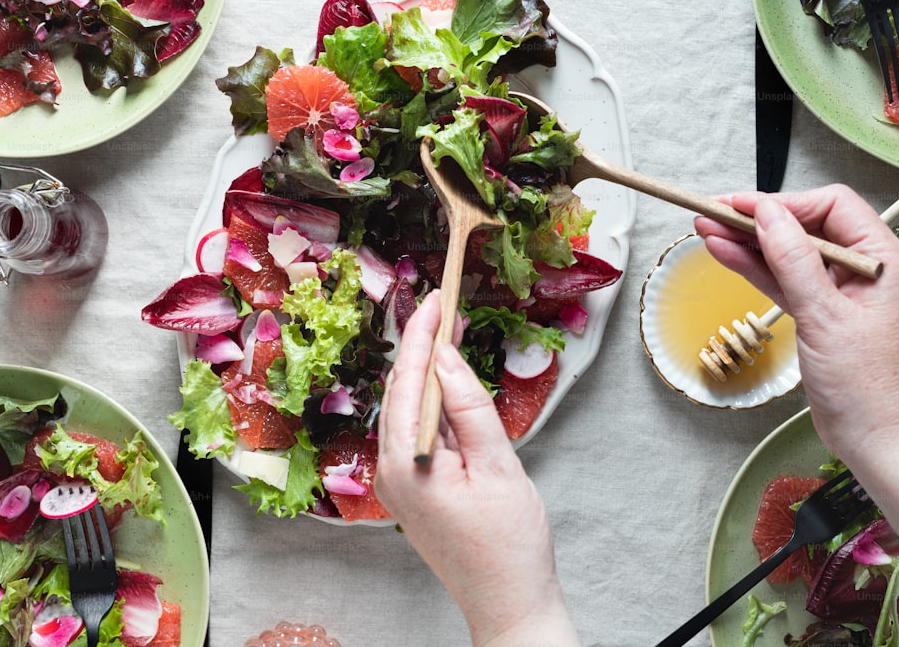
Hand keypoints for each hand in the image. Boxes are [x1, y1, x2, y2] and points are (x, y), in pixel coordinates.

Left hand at [375, 291, 579, 646]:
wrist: (508, 602)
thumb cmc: (509, 543)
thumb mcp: (497, 465)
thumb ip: (468, 406)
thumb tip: (447, 357)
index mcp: (405, 463)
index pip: (408, 381)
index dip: (420, 334)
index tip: (434, 297)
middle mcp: (389, 471)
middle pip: (399, 391)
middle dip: (419, 346)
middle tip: (442, 306)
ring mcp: (397, 482)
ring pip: (405, 410)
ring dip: (425, 372)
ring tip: (445, 334)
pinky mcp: (410, 489)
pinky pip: (414, 432)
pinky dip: (430, 402)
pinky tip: (447, 384)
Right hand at [695, 186, 898, 568]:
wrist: (873, 437)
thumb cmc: (866, 385)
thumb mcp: (824, 315)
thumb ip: (794, 260)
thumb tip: (768, 214)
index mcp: (880, 258)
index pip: (830, 206)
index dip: (782, 202)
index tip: (740, 206)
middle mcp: (862, 267)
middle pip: (803, 226)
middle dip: (756, 219)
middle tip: (712, 213)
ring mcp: (838, 290)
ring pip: (787, 253)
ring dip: (748, 242)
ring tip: (706, 229)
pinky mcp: (819, 312)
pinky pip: (782, 279)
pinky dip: (754, 267)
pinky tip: (724, 253)